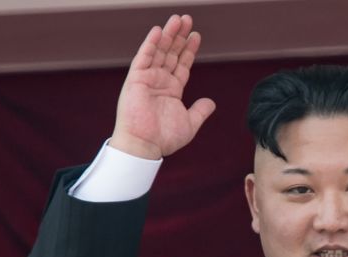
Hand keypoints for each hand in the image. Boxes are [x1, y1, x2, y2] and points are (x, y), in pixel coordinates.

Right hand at [110, 14, 215, 158]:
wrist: (145, 146)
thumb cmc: (164, 139)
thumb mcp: (190, 124)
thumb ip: (200, 111)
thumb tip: (211, 103)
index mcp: (171, 90)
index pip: (182, 64)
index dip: (189, 49)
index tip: (196, 35)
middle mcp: (159, 81)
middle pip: (171, 53)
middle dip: (179, 36)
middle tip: (187, 19)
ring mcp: (147, 79)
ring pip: (159, 51)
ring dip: (168, 35)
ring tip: (178, 20)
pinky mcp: (136, 80)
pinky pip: (144, 57)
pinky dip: (150, 44)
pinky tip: (158, 31)